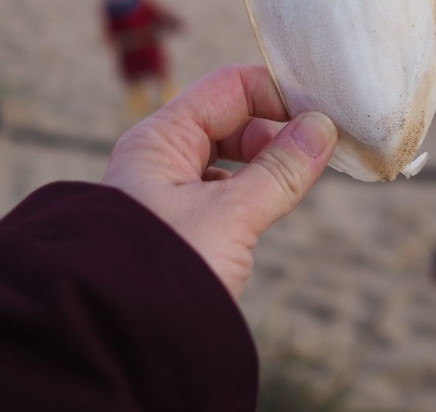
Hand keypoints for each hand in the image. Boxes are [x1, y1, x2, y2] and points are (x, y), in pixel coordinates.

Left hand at [102, 64, 337, 299]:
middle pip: (232, 121)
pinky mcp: (183, 229)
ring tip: (302, 180)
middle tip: (322, 151)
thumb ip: (279, 171)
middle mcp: (162, 160)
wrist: (112, 346)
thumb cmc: (160, 273)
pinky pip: (226, 196)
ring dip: (268, 166)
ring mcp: (170, 196)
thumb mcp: (229, 216)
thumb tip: (322, 129)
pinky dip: (255, 195)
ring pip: (231, 162)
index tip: (323, 115)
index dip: (276, 94)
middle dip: (276, 132)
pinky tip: (274, 210)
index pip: (229, 89)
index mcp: (161, 140)